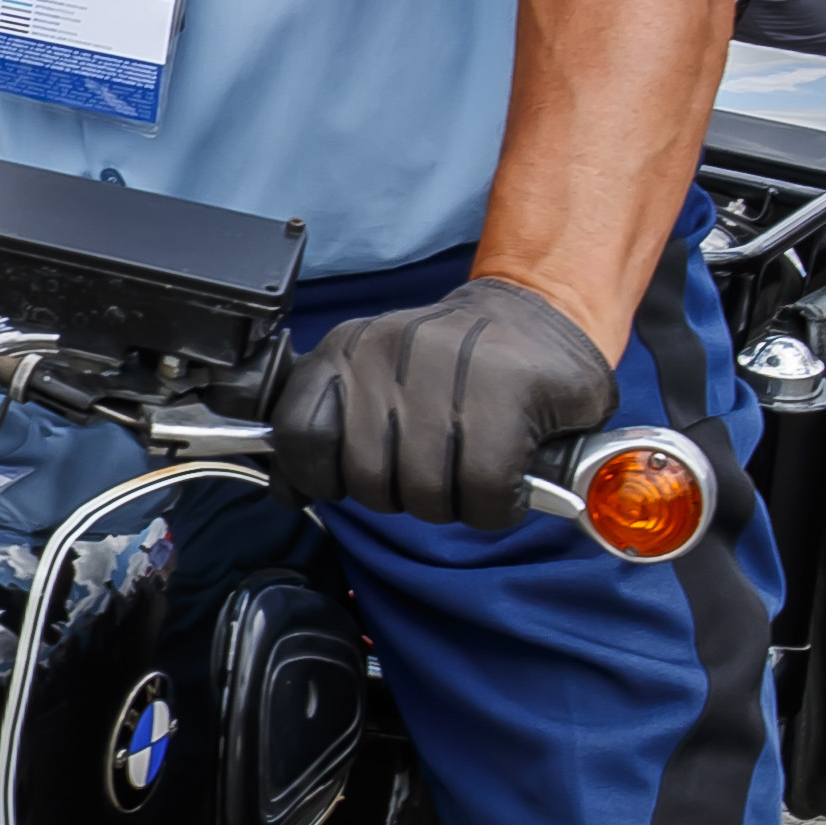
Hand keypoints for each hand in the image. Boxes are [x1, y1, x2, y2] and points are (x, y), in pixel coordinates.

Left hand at [269, 273, 619, 533]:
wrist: (538, 320)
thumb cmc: (451, 369)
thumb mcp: (372, 386)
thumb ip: (324, 433)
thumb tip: (288, 491)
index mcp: (346, 350)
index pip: (298, 432)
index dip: (320, 475)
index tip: (349, 478)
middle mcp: (387, 352)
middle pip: (366, 480)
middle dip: (401, 496)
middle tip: (431, 468)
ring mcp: (448, 368)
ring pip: (424, 492)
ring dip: (453, 503)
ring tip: (470, 468)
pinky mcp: (509, 391)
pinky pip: (484, 491)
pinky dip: (497, 504)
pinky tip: (506, 479)